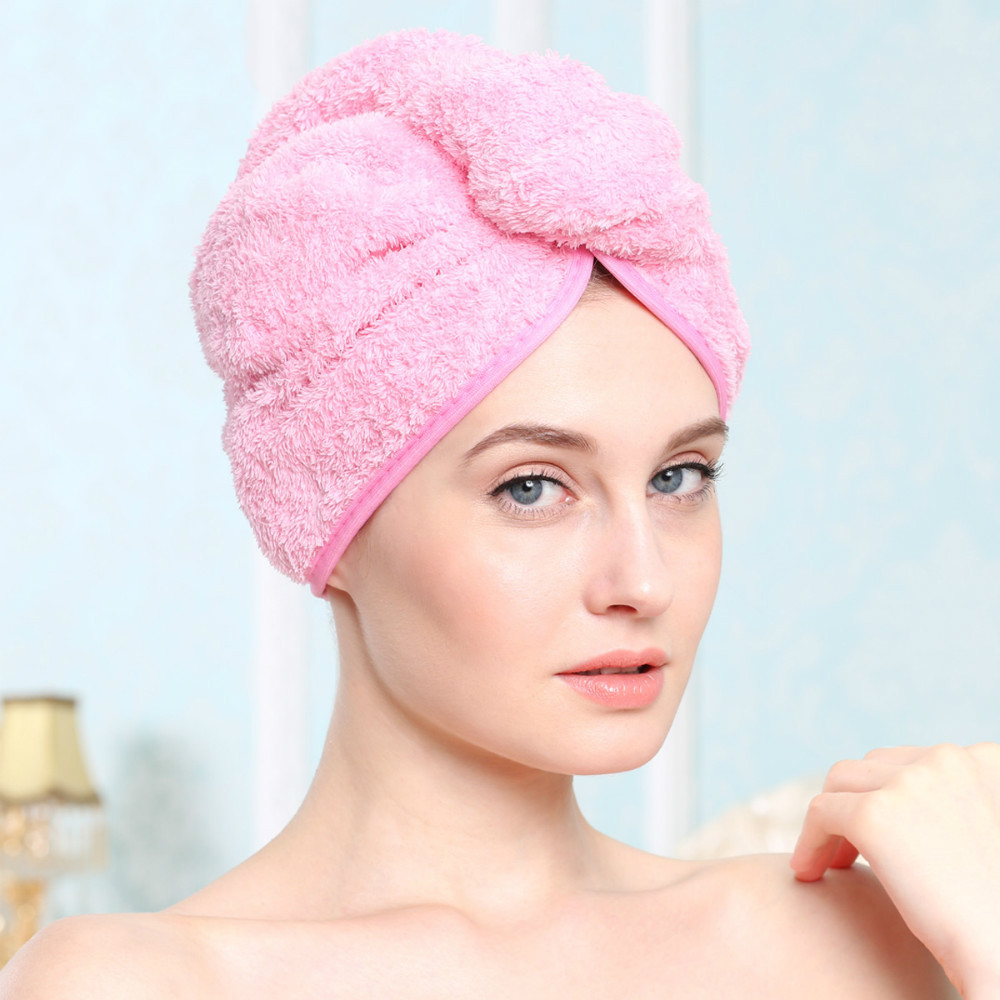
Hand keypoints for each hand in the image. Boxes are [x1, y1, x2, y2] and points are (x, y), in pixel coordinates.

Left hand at [790, 743, 999, 997]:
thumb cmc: (999, 921)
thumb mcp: (986, 838)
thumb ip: (954, 809)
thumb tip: (906, 808)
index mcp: (986, 762)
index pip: (915, 763)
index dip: (890, 796)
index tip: (885, 835)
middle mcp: (950, 760)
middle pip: (876, 766)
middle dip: (858, 802)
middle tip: (852, 848)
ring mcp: (912, 783)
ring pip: (843, 782)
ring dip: (832, 818)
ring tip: (831, 861)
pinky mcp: (875, 814)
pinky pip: (821, 812)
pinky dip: (809, 840)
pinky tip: (808, 873)